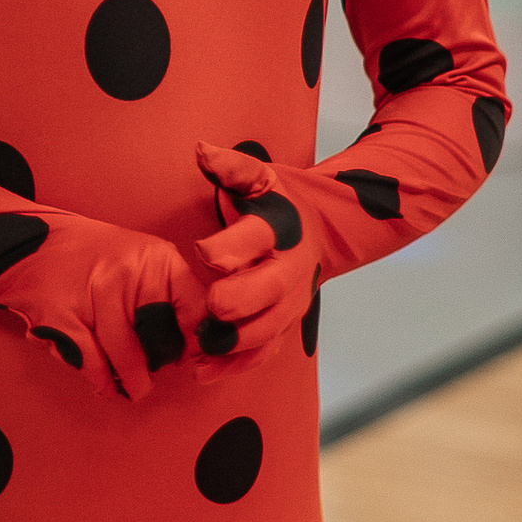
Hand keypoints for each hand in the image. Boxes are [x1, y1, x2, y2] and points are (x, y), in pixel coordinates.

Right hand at [18, 221, 208, 403]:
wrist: (32, 244)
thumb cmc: (92, 257)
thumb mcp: (141, 258)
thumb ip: (169, 294)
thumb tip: (195, 346)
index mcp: (155, 258)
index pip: (196, 309)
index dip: (199, 343)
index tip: (195, 360)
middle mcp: (128, 273)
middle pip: (162, 340)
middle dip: (160, 364)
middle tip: (155, 370)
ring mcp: (94, 295)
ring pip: (128, 359)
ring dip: (133, 383)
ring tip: (133, 388)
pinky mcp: (64, 317)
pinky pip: (93, 364)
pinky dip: (103, 383)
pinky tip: (107, 386)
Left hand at [194, 140, 319, 363]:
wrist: (321, 230)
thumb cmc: (276, 201)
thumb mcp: (258, 177)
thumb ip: (230, 166)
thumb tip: (200, 149)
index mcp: (277, 229)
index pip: (256, 239)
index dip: (230, 247)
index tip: (202, 251)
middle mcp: (288, 269)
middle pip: (268, 291)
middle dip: (240, 300)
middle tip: (213, 305)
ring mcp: (289, 302)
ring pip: (267, 329)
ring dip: (235, 341)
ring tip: (200, 346)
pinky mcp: (284, 325)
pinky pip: (264, 352)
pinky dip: (235, 366)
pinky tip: (202, 372)